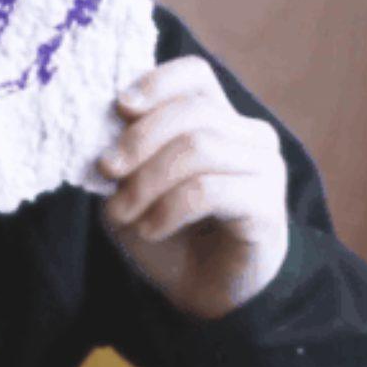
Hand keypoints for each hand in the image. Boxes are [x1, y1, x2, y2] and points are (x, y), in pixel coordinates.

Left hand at [97, 56, 289, 320]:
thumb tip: (99, 128)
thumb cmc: (167, 231)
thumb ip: (123, 153)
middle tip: (106, 171)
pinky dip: (168, 208)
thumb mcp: (132, 185)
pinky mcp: (267, 206)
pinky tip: (149, 229)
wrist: (204, 292)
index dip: (157, 82)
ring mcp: (263, 168)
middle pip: (192, 111)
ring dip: (147, 180)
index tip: (120, 106)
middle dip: (139, 139)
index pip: (195, 74)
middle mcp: (249, 134)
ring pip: (199, 148)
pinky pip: (209, 191)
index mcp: (217, 118)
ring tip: (122, 212)